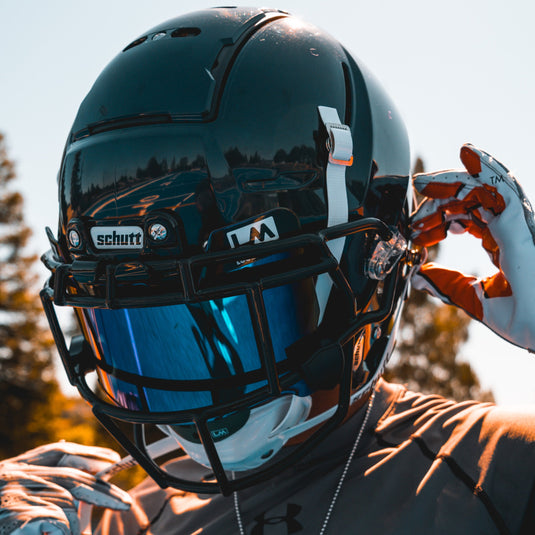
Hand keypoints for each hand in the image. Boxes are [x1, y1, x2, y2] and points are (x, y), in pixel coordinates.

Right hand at [0, 442, 131, 534]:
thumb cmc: (0, 514)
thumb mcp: (18, 490)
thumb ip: (45, 483)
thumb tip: (80, 469)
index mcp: (17, 468)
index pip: (59, 453)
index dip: (89, 456)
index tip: (114, 460)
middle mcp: (16, 476)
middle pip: (73, 479)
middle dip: (105, 493)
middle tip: (127, 504)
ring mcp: (14, 495)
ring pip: (66, 508)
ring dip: (69, 528)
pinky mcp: (15, 515)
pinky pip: (55, 523)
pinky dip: (57, 534)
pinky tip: (41, 534)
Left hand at [410, 143, 534, 350]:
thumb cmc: (525, 320)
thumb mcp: (475, 299)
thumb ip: (448, 284)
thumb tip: (419, 276)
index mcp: (503, 243)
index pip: (468, 217)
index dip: (440, 217)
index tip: (416, 228)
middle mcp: (512, 230)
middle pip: (475, 198)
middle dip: (442, 194)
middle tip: (417, 190)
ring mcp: (520, 226)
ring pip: (488, 187)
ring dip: (454, 178)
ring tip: (426, 178)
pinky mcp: (521, 228)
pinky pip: (505, 190)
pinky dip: (487, 170)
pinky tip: (469, 155)